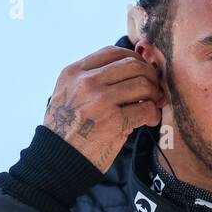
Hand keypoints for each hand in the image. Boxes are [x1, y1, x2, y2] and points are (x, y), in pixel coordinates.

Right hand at [43, 46, 164, 172]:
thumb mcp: (67, 94)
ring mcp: (100, 101)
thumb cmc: (66, 128)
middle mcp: (86, 82)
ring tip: (152, 104)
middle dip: (149, 75)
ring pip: (143, 84)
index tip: (142, 70)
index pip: (113, 52)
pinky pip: (146, 109)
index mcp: (74, 72)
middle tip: (153, 88)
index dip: (134, 58)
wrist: (58, 159)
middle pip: (132, 65)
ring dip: (154, 95)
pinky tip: (149, 120)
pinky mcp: (114, 122)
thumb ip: (90, 79)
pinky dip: (154, 114)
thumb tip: (129, 68)